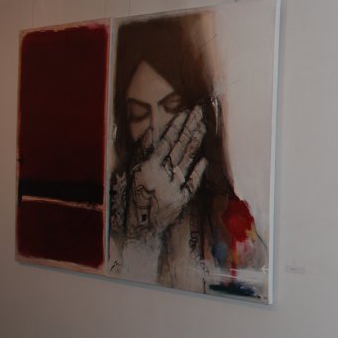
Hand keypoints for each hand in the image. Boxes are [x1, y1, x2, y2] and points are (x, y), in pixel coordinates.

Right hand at [125, 106, 208, 239]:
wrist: (139, 225)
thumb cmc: (133, 194)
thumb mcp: (131, 171)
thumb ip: (141, 151)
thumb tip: (151, 130)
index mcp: (148, 166)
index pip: (166, 141)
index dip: (176, 126)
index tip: (185, 112)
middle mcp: (162, 175)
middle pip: (179, 147)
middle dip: (190, 127)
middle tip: (199, 112)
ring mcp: (173, 187)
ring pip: (187, 160)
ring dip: (196, 142)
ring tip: (203, 126)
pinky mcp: (182, 199)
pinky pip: (192, 182)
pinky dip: (198, 170)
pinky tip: (205, 158)